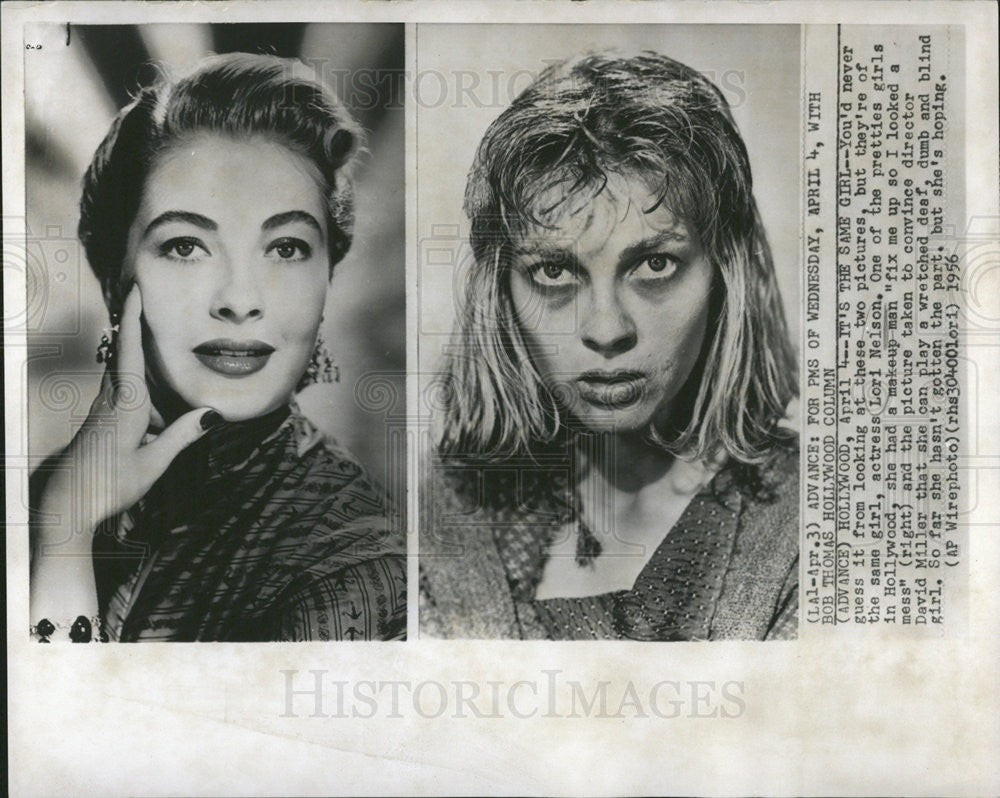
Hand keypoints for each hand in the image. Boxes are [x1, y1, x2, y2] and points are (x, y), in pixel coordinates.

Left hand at [43, 285, 220, 533]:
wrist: (67, 507)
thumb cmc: (108, 486)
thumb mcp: (153, 464)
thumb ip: (182, 436)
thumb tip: (212, 413)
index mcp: (125, 404)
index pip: (129, 348)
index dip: (134, 317)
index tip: (138, 288)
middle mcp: (110, 401)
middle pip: (125, 355)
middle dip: (138, 330)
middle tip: (152, 305)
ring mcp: (103, 411)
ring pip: (126, 379)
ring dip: (145, 370)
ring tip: (166, 372)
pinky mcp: (101, 424)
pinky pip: (124, 398)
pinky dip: (142, 394)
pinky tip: (156, 416)